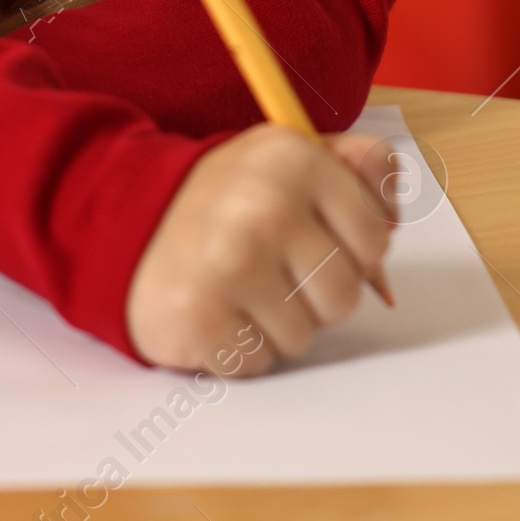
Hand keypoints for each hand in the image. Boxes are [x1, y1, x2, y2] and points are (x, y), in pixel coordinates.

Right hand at [126, 126, 396, 376]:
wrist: (124, 221)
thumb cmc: (224, 198)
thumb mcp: (288, 157)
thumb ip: (356, 168)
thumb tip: (395, 215)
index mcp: (294, 157)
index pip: (375, 237)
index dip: (353, 250)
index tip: (317, 239)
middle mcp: (264, 204)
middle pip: (345, 295)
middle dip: (316, 294)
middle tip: (273, 269)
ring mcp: (229, 262)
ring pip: (305, 336)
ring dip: (276, 324)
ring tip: (239, 288)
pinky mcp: (199, 318)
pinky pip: (259, 363)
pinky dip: (240, 348)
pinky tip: (216, 310)